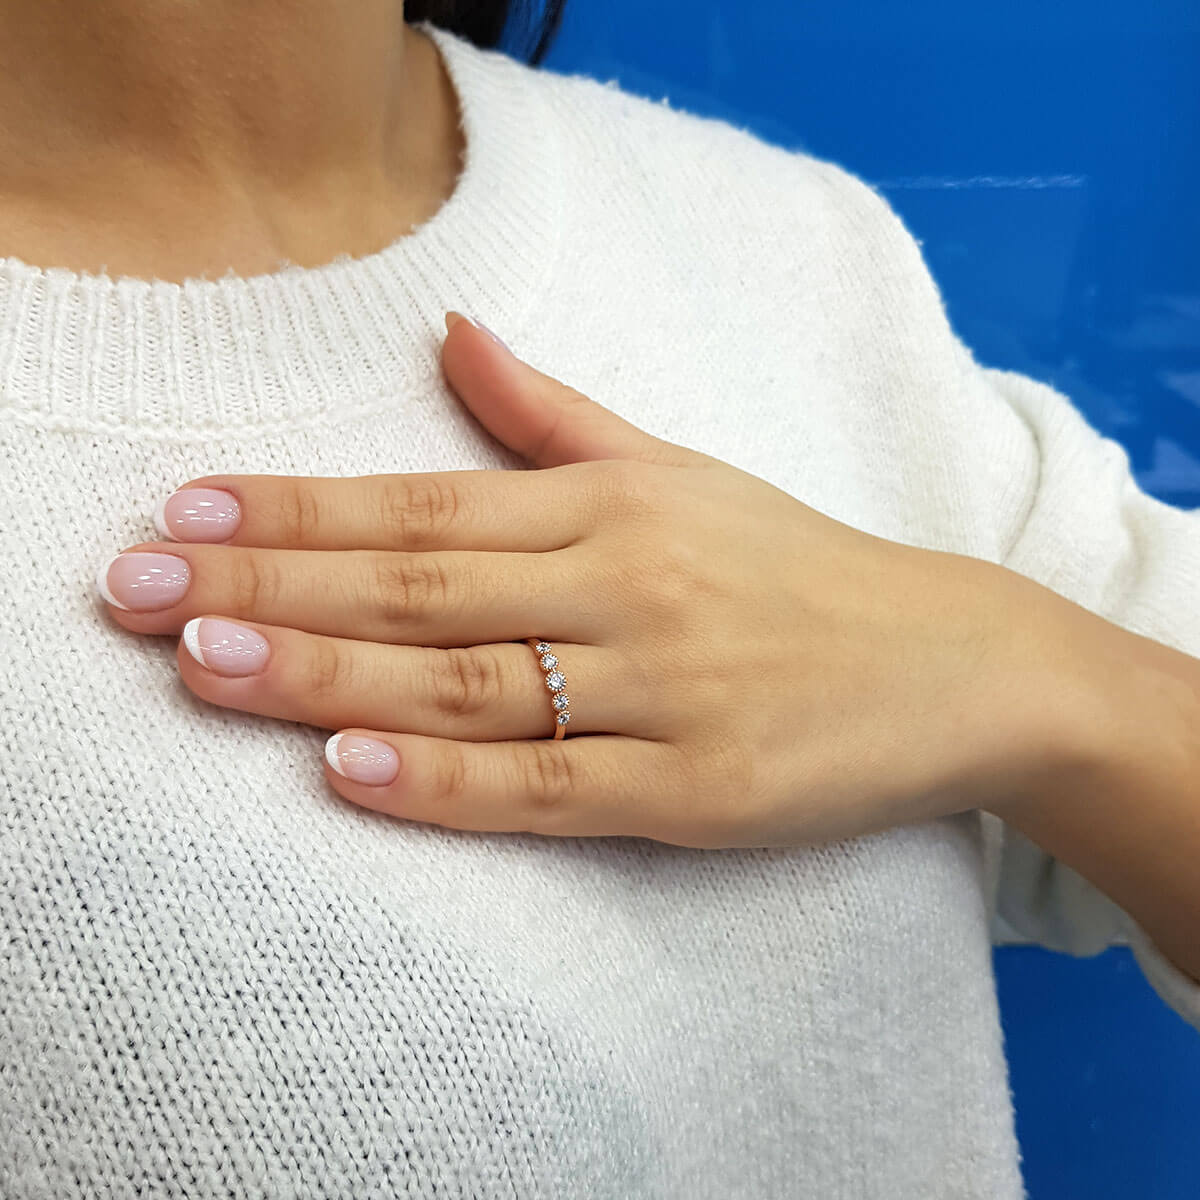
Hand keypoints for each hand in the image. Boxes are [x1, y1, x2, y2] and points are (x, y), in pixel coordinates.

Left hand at [96, 312, 1070, 846]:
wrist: (949, 662)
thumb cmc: (796, 567)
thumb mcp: (681, 471)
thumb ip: (555, 416)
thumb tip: (460, 333)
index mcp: (613, 507)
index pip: (423, 506)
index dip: (298, 511)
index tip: (185, 516)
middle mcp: (626, 588)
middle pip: (419, 592)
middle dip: (270, 592)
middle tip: (138, 595)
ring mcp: (661, 692)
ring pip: (465, 686)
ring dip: (327, 679)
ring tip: (206, 671)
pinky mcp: (695, 790)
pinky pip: (548, 787)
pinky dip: (445, 782)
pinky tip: (349, 770)